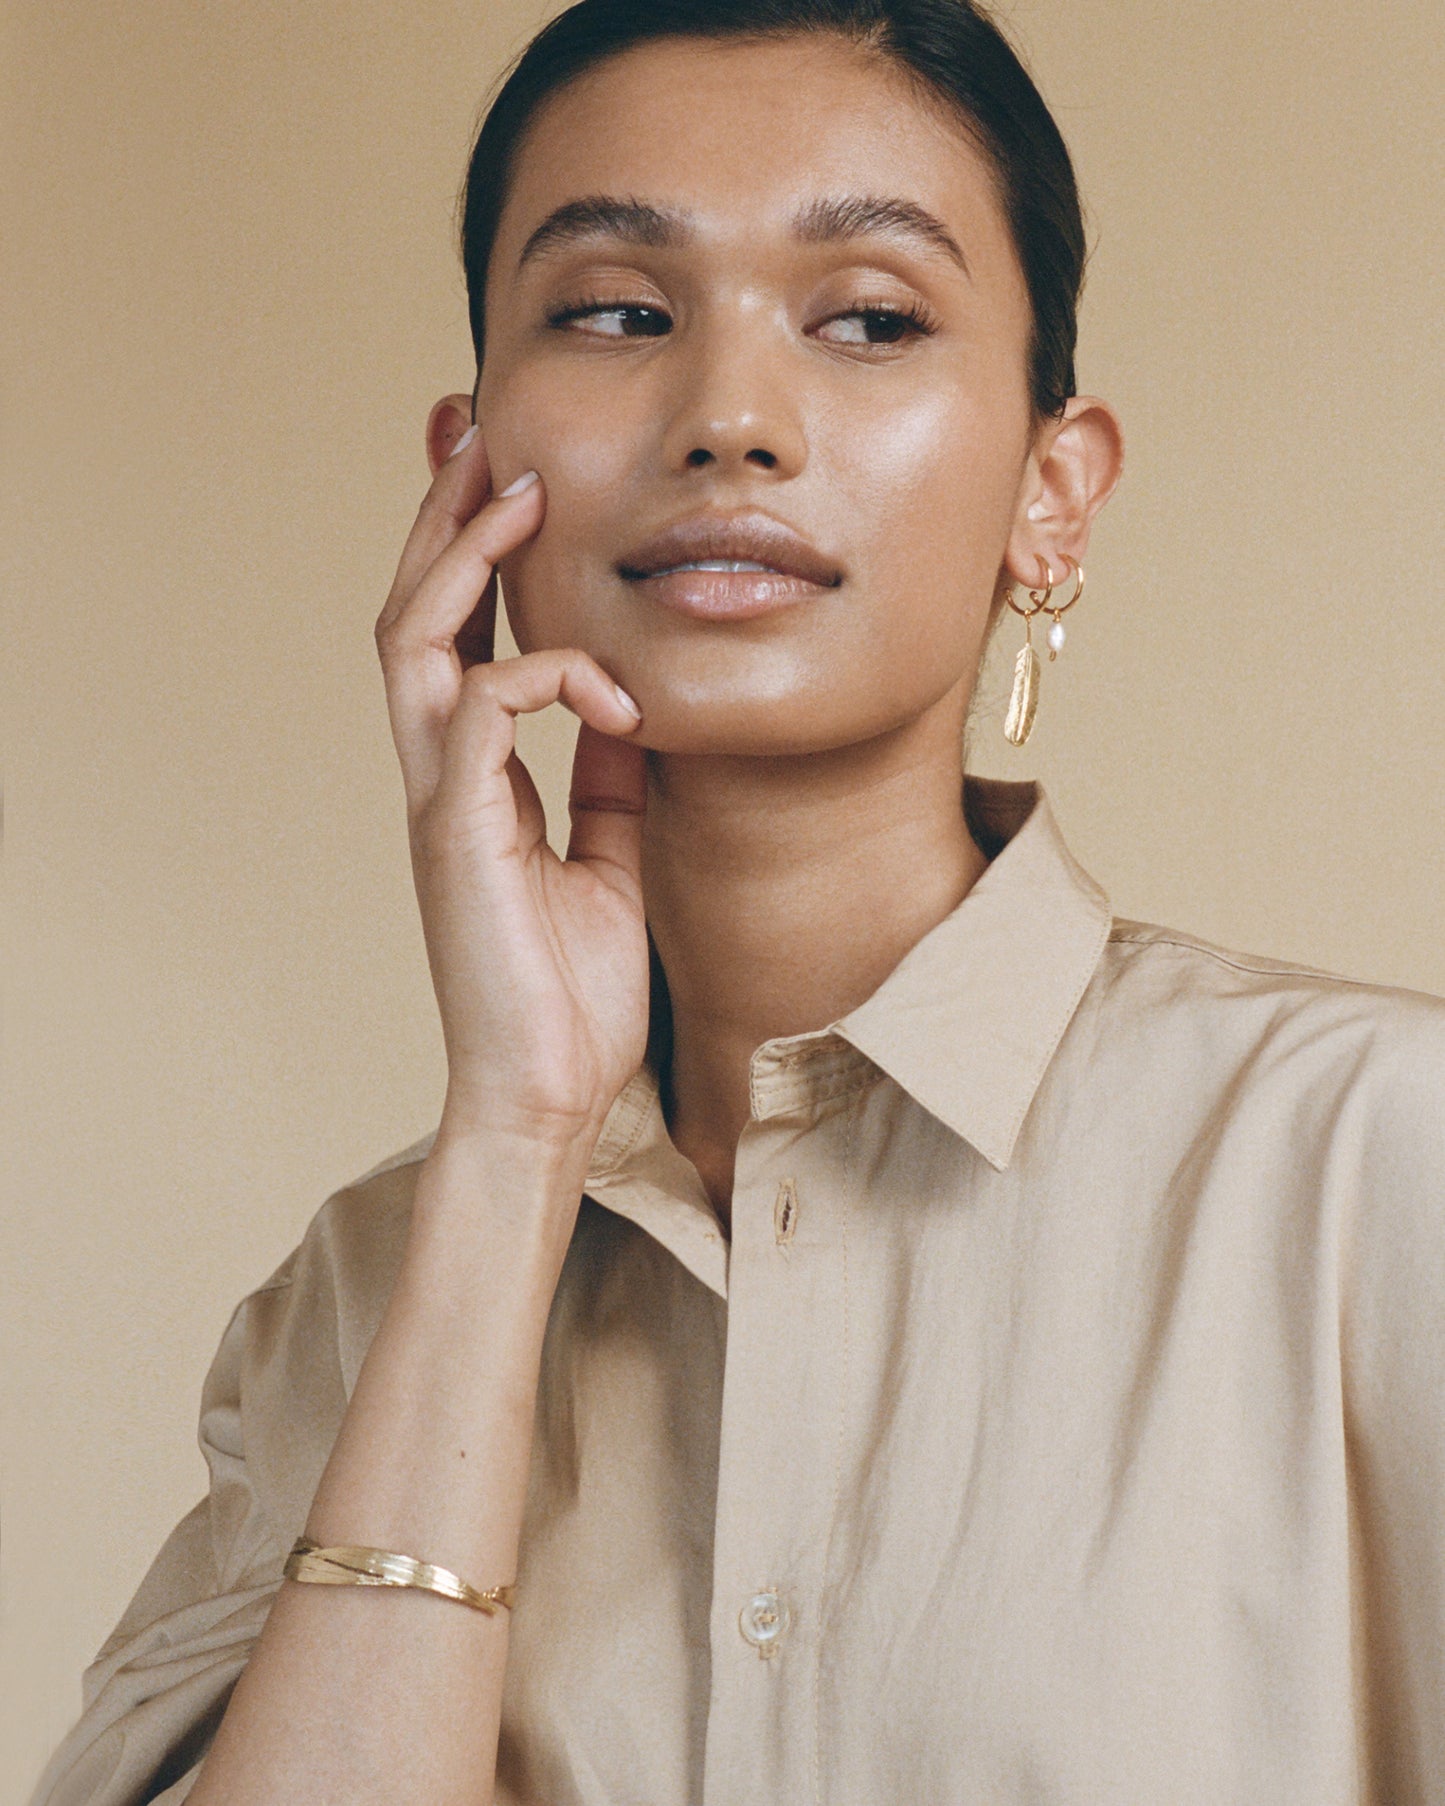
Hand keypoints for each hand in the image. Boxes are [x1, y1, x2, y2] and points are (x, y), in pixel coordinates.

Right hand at [374, 431, 649, 1150]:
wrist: (550, 1091)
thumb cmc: (572, 991)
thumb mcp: (607, 855)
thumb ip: (601, 779)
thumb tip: (625, 705)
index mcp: (472, 777)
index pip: (455, 636)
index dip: (469, 551)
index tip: (502, 472)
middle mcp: (439, 774)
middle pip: (412, 611)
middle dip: (441, 515)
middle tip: (473, 427)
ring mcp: (439, 800)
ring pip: (413, 641)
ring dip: (462, 558)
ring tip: (513, 489)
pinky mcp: (456, 833)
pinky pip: (481, 711)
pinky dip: (546, 677)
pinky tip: (609, 689)